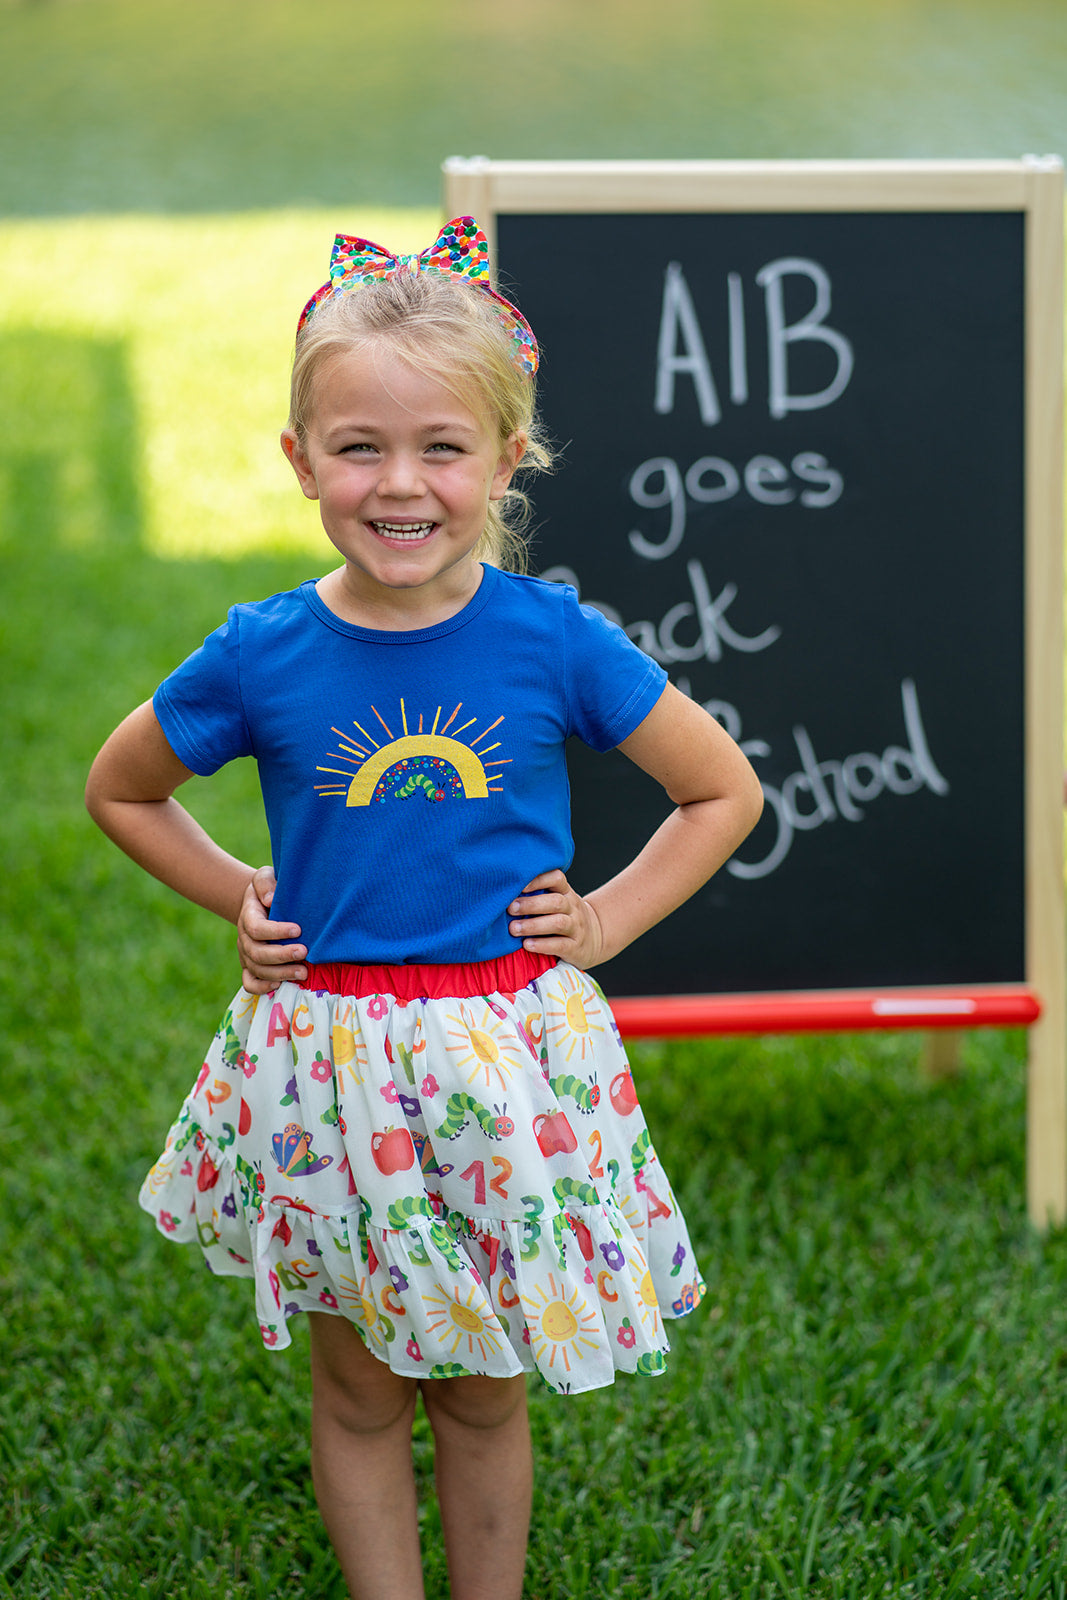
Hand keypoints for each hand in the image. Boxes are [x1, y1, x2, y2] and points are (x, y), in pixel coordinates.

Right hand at [237, 865, 306, 992]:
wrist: (261, 902)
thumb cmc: (269, 888)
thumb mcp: (266, 876)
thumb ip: (266, 883)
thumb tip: (271, 899)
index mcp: (248, 916)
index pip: (257, 928)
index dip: (276, 931)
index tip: (298, 930)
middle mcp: (245, 937)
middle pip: (257, 953)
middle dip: (282, 955)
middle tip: (305, 952)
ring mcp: (246, 953)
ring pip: (257, 969)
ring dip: (280, 973)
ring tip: (304, 972)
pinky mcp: (251, 966)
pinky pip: (249, 982)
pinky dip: (262, 987)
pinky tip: (281, 984)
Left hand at [507, 869, 605, 969]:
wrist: (595, 939)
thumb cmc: (564, 917)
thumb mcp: (558, 901)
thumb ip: (538, 895)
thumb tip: (503, 892)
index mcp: (566, 893)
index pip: (557, 878)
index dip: (539, 879)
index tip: (519, 885)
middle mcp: (573, 908)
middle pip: (555, 902)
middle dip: (531, 905)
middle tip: (510, 908)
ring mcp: (576, 927)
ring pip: (558, 923)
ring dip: (533, 925)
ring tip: (514, 929)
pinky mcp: (576, 947)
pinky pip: (560, 945)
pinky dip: (542, 945)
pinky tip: (526, 945)